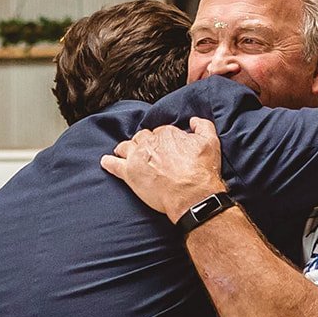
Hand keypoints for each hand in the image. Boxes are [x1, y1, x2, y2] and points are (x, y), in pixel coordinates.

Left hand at [100, 117, 226, 222]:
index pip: (161, 132)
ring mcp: (137, 157)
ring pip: (126, 147)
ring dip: (126, 149)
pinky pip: (114, 164)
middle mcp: (150, 142)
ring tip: (125, 153)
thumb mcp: (211, 142)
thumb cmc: (201, 171)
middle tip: (148, 153)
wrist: (192, 195)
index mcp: (167, 134)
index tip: (166, 148)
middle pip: (142, 138)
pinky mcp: (129, 173)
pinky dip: (109, 162)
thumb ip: (203, 126)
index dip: (163, 141)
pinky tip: (106, 162)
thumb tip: (193, 121)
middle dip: (144, 143)